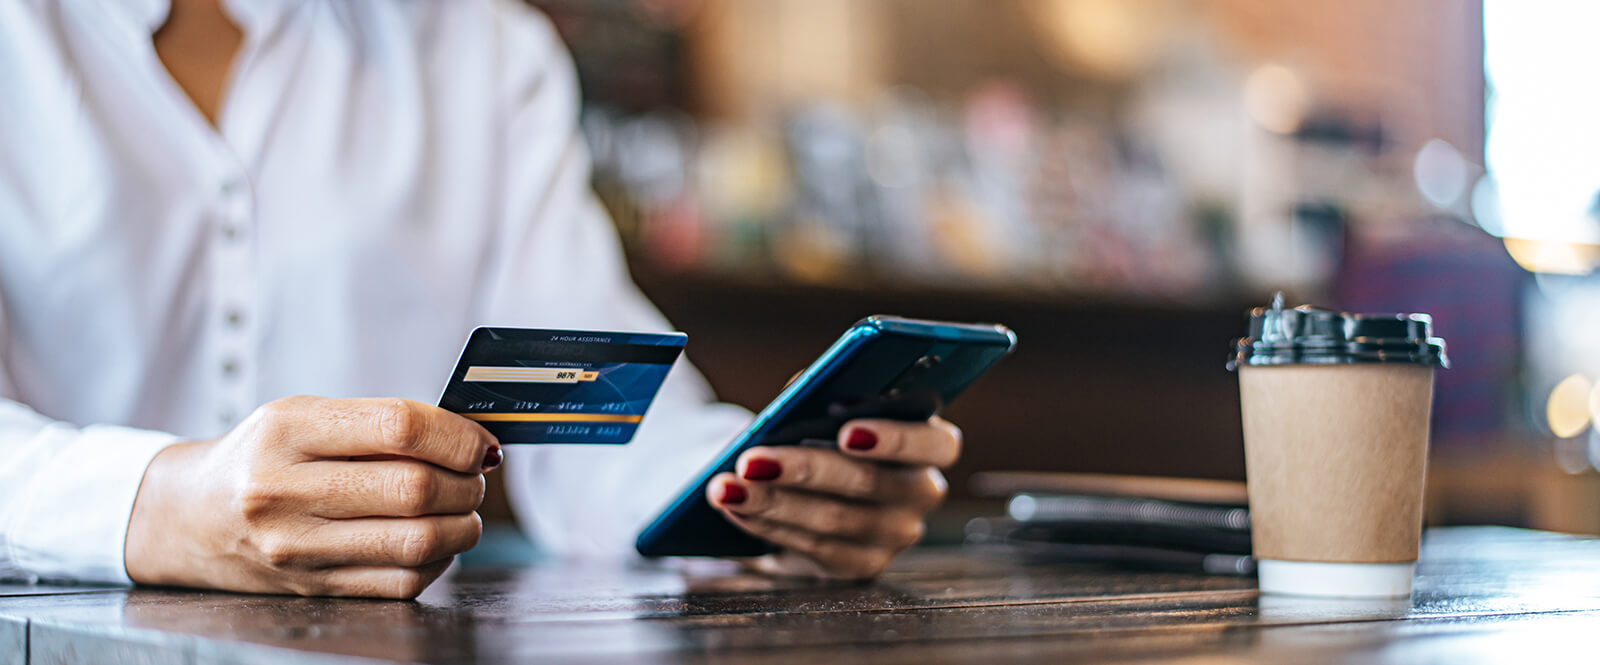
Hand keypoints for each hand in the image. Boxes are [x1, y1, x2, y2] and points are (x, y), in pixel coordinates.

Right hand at [125, 396, 499, 598]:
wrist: (189, 517)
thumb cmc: (262, 457)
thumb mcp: (303, 417)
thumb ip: (381, 422)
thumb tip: (472, 439)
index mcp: (287, 431)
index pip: (399, 427)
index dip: (457, 435)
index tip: (479, 442)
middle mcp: (285, 491)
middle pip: (414, 489)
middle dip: (466, 482)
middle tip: (474, 476)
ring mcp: (297, 548)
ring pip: (418, 542)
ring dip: (463, 525)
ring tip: (462, 508)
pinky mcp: (313, 588)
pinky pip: (403, 582)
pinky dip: (438, 561)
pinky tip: (434, 540)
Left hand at [706, 417, 958, 579]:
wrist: (790, 468)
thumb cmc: (815, 423)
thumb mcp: (824, 402)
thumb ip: (826, 394)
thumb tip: (802, 392)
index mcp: (932, 443)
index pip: (937, 443)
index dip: (896, 438)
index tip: (845, 430)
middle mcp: (922, 491)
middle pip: (871, 484)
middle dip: (805, 470)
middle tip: (752, 460)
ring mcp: (894, 534)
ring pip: (834, 519)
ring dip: (773, 501)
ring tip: (726, 486)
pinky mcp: (861, 563)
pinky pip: (814, 547)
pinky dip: (769, 523)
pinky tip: (736, 507)